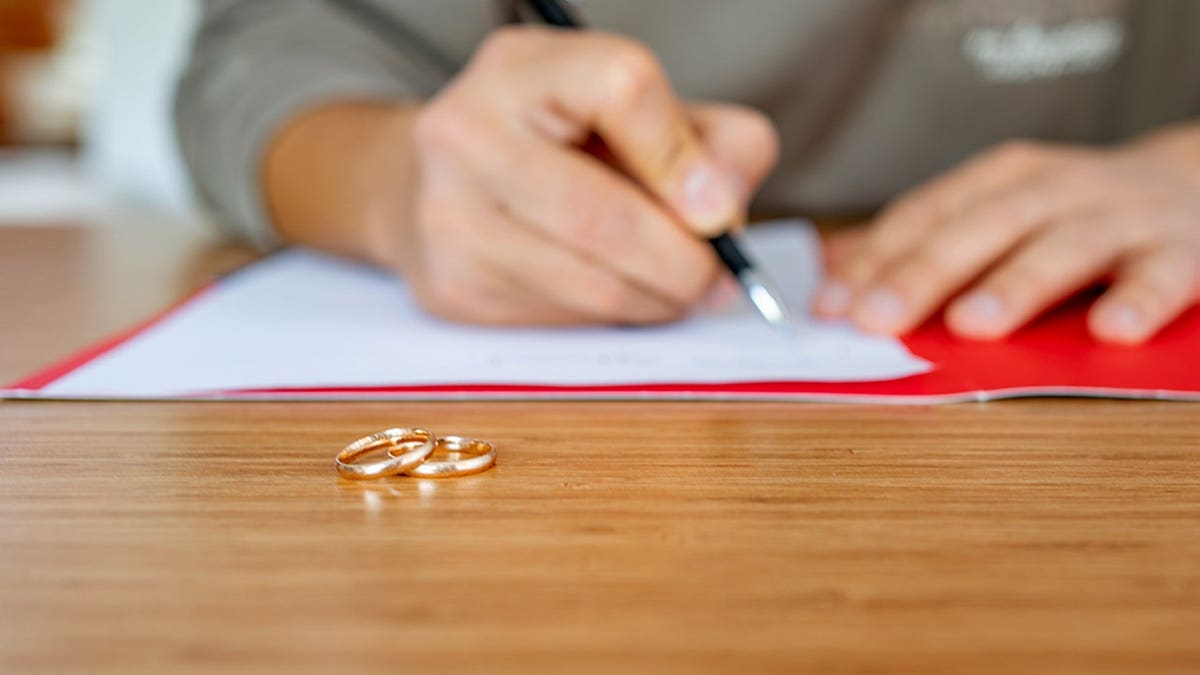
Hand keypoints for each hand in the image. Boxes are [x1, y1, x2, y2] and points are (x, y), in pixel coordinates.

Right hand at [402, 26, 777, 324]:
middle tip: (718, 278)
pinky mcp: (451, 288)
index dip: (684, 157)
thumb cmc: (555, 141)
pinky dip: (611, 318)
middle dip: (684, 263)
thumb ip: (708, 141)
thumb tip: (726, 212)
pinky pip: (564, 322)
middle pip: (606, 218)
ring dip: (656, 301)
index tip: (719, 208)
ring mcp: (449, 218)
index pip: (624, 89)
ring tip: (676, 288)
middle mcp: (468, 135)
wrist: (438, 185)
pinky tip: (612, 291)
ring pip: (592, 286)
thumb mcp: (632, 111)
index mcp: (521, 68)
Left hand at [814, 126, 1199, 344]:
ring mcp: (1122, 218)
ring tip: (972, 325)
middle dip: (925, 272)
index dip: (877, 258)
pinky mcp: (1183, 251)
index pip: (929, 214)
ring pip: (1065, 247)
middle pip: (984, 227)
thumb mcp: (998, 210)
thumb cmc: (1074, 212)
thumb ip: (923, 241)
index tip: (831, 305)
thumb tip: (831, 274)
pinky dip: (1139, 301)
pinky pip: (1162, 276)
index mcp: (1004, 179)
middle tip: (878, 318)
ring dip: (1016, 284)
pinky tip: (1111, 331)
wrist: (1195, 185)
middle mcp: (1058, 190)